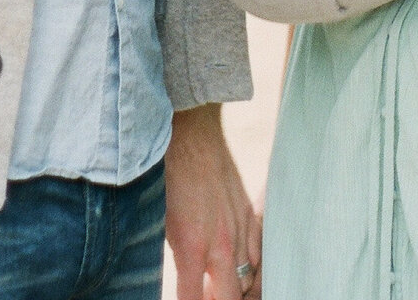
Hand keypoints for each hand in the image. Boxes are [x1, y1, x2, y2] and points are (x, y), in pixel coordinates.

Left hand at [165, 104, 259, 299]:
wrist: (192, 134)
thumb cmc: (169, 176)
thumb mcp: (160, 223)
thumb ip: (174, 259)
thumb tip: (181, 278)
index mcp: (191, 249)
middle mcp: (221, 245)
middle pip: (230, 299)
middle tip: (204, 293)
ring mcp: (239, 229)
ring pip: (248, 279)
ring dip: (233, 286)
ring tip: (216, 281)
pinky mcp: (250, 214)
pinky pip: (257, 255)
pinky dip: (248, 265)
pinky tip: (234, 261)